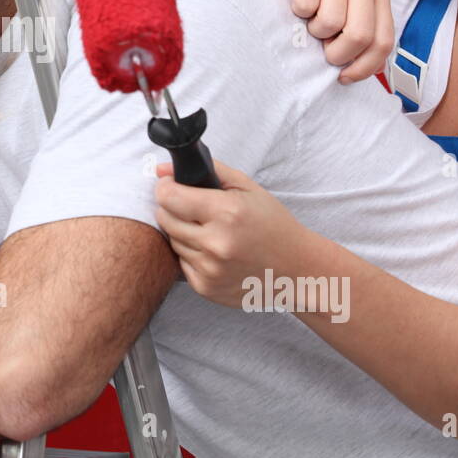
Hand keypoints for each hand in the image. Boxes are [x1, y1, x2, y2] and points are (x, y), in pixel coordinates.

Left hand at [153, 159, 312, 307]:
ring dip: (183, 232)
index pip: (169, 197)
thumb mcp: (247, 188)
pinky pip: (181, 264)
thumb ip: (207, 171)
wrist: (296, 270)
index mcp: (227, 212)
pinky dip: (192, 255)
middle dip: (173, 208)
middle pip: (165, 219)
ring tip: (209, 230)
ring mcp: (210, 269)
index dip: (166, 187)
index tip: (170, 185)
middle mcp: (216, 243)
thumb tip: (161, 169)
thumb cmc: (272, 225)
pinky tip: (213, 251)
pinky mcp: (206, 288)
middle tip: (192, 207)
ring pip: (173, 241)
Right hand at [260, 0, 393, 82]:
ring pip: (330, 21)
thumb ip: (358, 29)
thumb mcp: (343, 3)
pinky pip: (306, 3)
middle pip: (359, 35)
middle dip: (336, 53)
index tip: (343, 76)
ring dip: (312, 29)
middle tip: (321, 49)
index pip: (383, 42)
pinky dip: (296, 9)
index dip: (363, 67)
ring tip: (307, 18)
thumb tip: (365, 69)